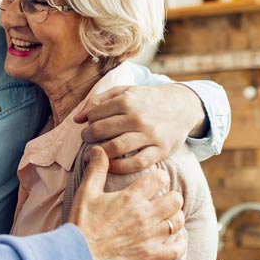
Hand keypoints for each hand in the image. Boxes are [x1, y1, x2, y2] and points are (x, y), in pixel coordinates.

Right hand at [68, 147, 185, 259]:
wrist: (78, 255)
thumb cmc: (82, 223)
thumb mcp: (86, 192)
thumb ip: (97, 169)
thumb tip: (99, 149)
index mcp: (131, 197)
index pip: (159, 178)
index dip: (159, 177)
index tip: (155, 181)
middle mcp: (144, 215)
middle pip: (175, 199)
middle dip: (171, 197)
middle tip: (163, 200)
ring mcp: (149, 236)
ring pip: (178, 222)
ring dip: (174, 218)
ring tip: (166, 218)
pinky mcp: (149, 255)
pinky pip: (176, 250)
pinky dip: (179, 244)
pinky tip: (175, 240)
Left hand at [75, 84, 206, 173]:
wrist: (182, 106)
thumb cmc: (148, 100)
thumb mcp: (125, 92)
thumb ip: (99, 101)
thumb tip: (76, 119)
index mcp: (127, 100)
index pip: (95, 115)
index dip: (88, 123)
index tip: (89, 127)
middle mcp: (137, 117)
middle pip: (101, 131)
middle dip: (88, 138)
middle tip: (88, 141)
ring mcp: (150, 134)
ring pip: (115, 148)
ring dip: (99, 154)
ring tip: (95, 154)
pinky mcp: (160, 150)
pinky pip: (135, 163)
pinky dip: (118, 167)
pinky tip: (110, 166)